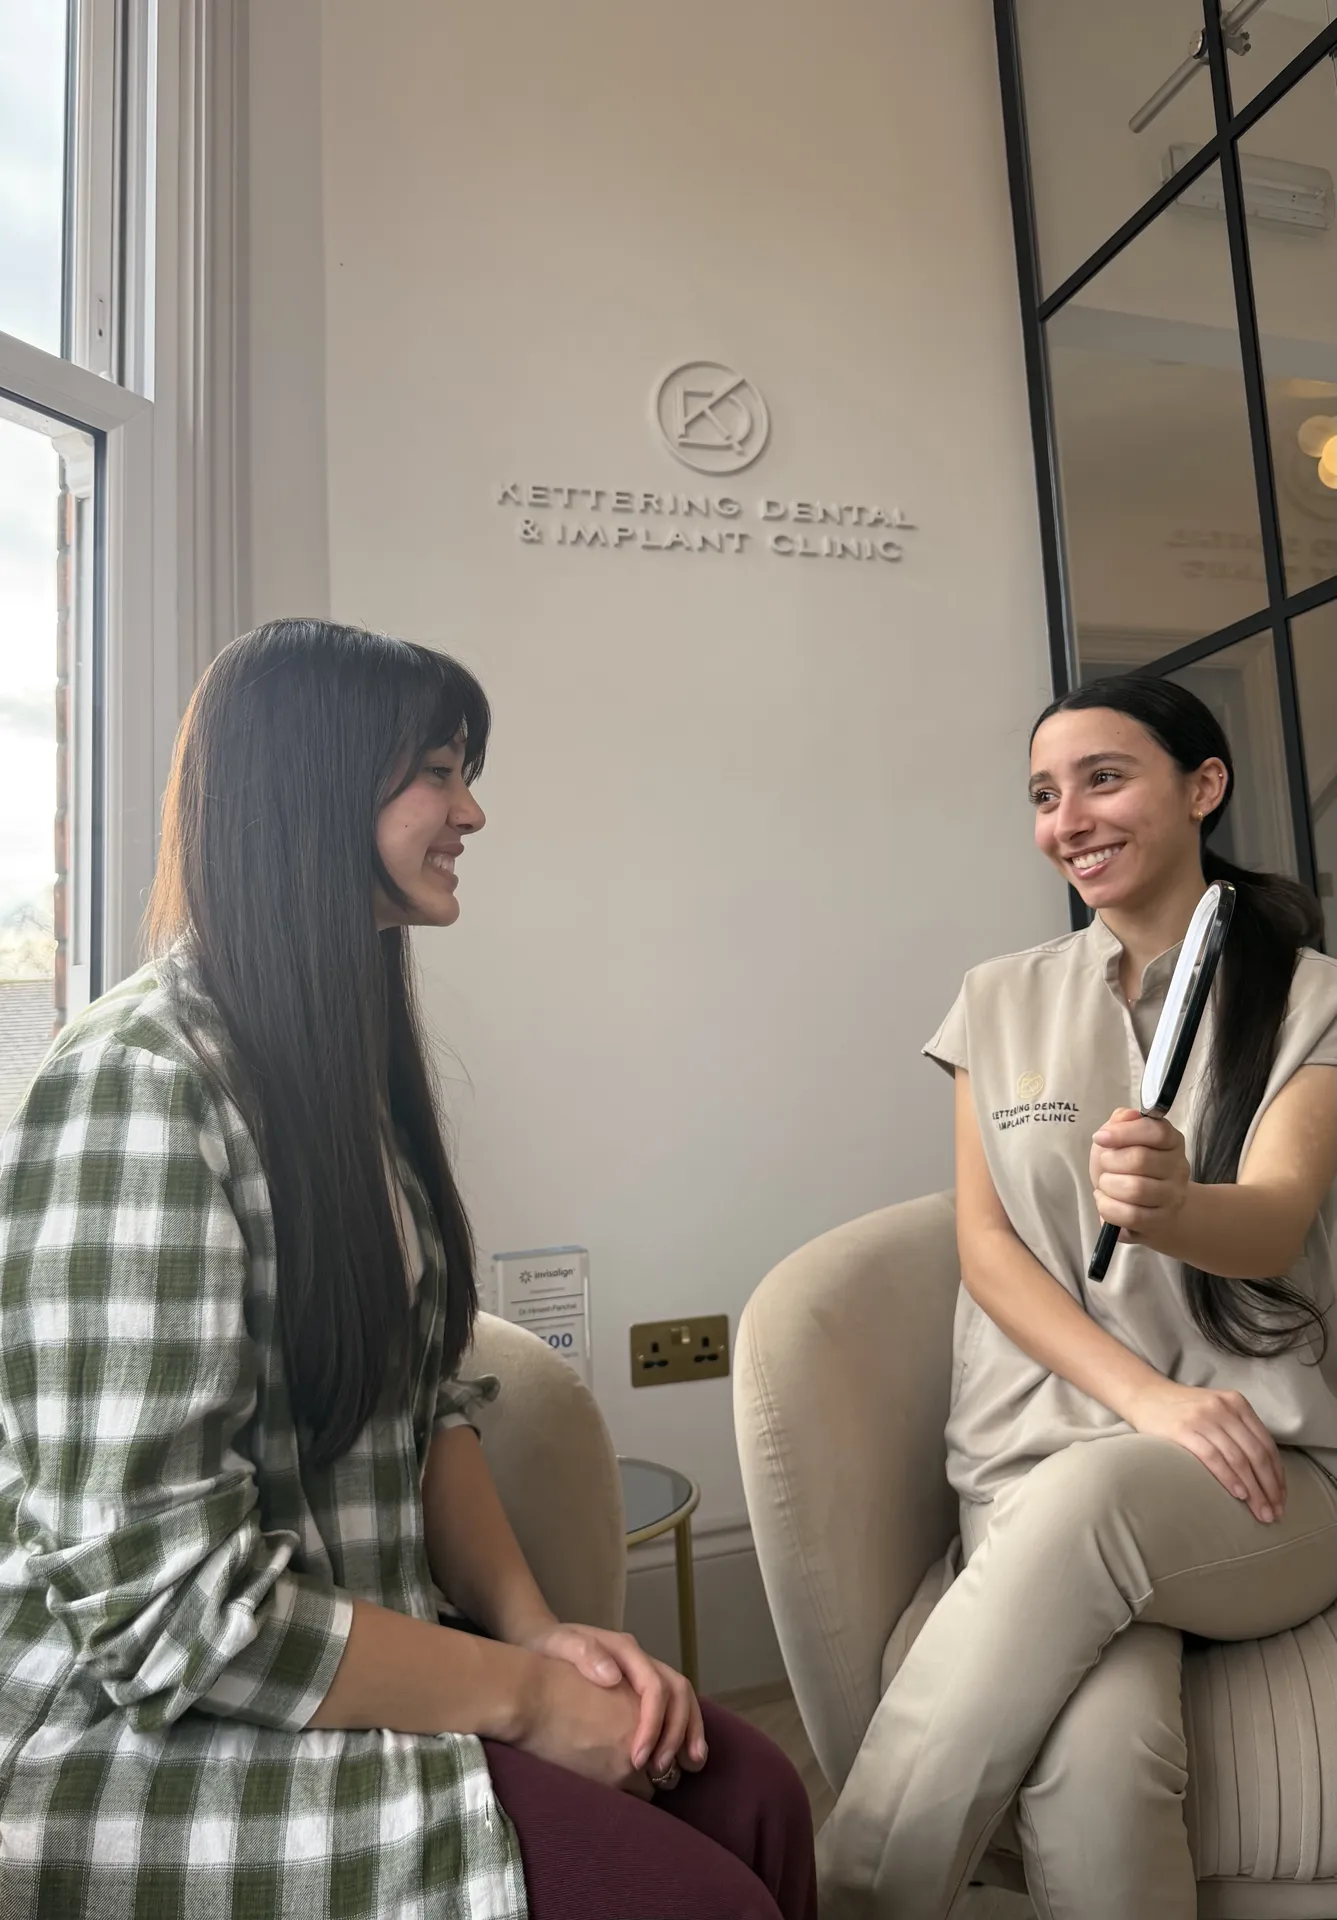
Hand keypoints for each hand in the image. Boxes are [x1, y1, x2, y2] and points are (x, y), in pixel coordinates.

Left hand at [520, 1621, 706, 1785]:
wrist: (542, 1641)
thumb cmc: (549, 1647)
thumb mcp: (559, 1644)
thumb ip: (583, 1654)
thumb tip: (612, 1677)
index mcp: (624, 1650)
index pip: (654, 1686)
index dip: (653, 1724)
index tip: (637, 1760)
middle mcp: (641, 1660)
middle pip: (677, 1690)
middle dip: (677, 1730)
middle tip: (662, 1768)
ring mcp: (643, 1673)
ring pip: (682, 1698)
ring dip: (690, 1731)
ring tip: (691, 1765)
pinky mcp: (640, 1689)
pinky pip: (672, 1707)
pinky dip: (682, 1730)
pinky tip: (682, 1757)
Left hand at [1091, 1109, 1189, 1246]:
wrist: (1151, 1207)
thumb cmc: (1130, 1167)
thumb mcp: (1122, 1138)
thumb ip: (1122, 1121)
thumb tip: (1126, 1116)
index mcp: (1172, 1141)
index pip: (1156, 1132)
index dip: (1123, 1133)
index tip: (1100, 1137)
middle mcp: (1178, 1169)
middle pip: (1140, 1160)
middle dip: (1110, 1161)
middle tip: (1104, 1165)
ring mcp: (1172, 1198)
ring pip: (1135, 1189)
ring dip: (1108, 1186)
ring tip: (1105, 1185)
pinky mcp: (1160, 1222)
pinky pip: (1131, 1216)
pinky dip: (1108, 1208)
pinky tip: (1106, 1201)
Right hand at [1123, 1379, 1286, 1523]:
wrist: (1145, 1395)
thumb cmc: (1184, 1409)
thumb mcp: (1217, 1410)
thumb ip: (1239, 1431)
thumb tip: (1265, 1473)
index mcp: (1237, 1403)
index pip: (1267, 1444)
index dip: (1277, 1475)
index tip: (1281, 1499)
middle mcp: (1224, 1408)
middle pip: (1256, 1454)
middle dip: (1269, 1488)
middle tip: (1274, 1513)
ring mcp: (1203, 1418)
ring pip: (1238, 1459)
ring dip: (1253, 1490)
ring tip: (1259, 1511)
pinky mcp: (1182, 1429)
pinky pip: (1213, 1457)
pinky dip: (1229, 1478)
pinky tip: (1238, 1494)